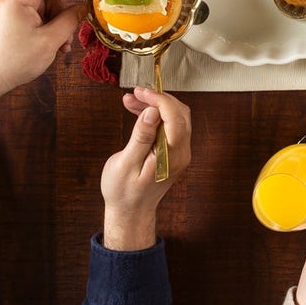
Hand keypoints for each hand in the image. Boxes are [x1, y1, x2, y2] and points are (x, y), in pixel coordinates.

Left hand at [0, 0, 85, 119]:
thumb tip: (84, 7)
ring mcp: (14, 10)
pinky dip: (51, 27)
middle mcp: (12, 0)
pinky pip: (40, 16)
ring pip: (47, 6)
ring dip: (59, 22)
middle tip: (78, 15)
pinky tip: (57, 44)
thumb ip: (71, 19)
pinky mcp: (16, 20)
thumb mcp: (51, 39)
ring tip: (64, 43)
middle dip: (63, 7)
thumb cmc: (16, 60)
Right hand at [100, 88, 191, 250]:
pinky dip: (155, 116)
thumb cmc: (123, 192)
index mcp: (172, 155)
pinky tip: (137, 111)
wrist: (130, 212)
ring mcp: (180, 152)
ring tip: (131, 100)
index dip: (159, 100)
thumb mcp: (125, 164)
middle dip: (157, 99)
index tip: (140, 92)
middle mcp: (182, 152)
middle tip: (134, 93)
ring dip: (155, 106)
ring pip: (174, 118)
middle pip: (179, 114)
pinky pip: (169, 127)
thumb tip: (152, 113)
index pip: (175, 117)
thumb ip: (141, 137)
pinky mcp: (173, 152)